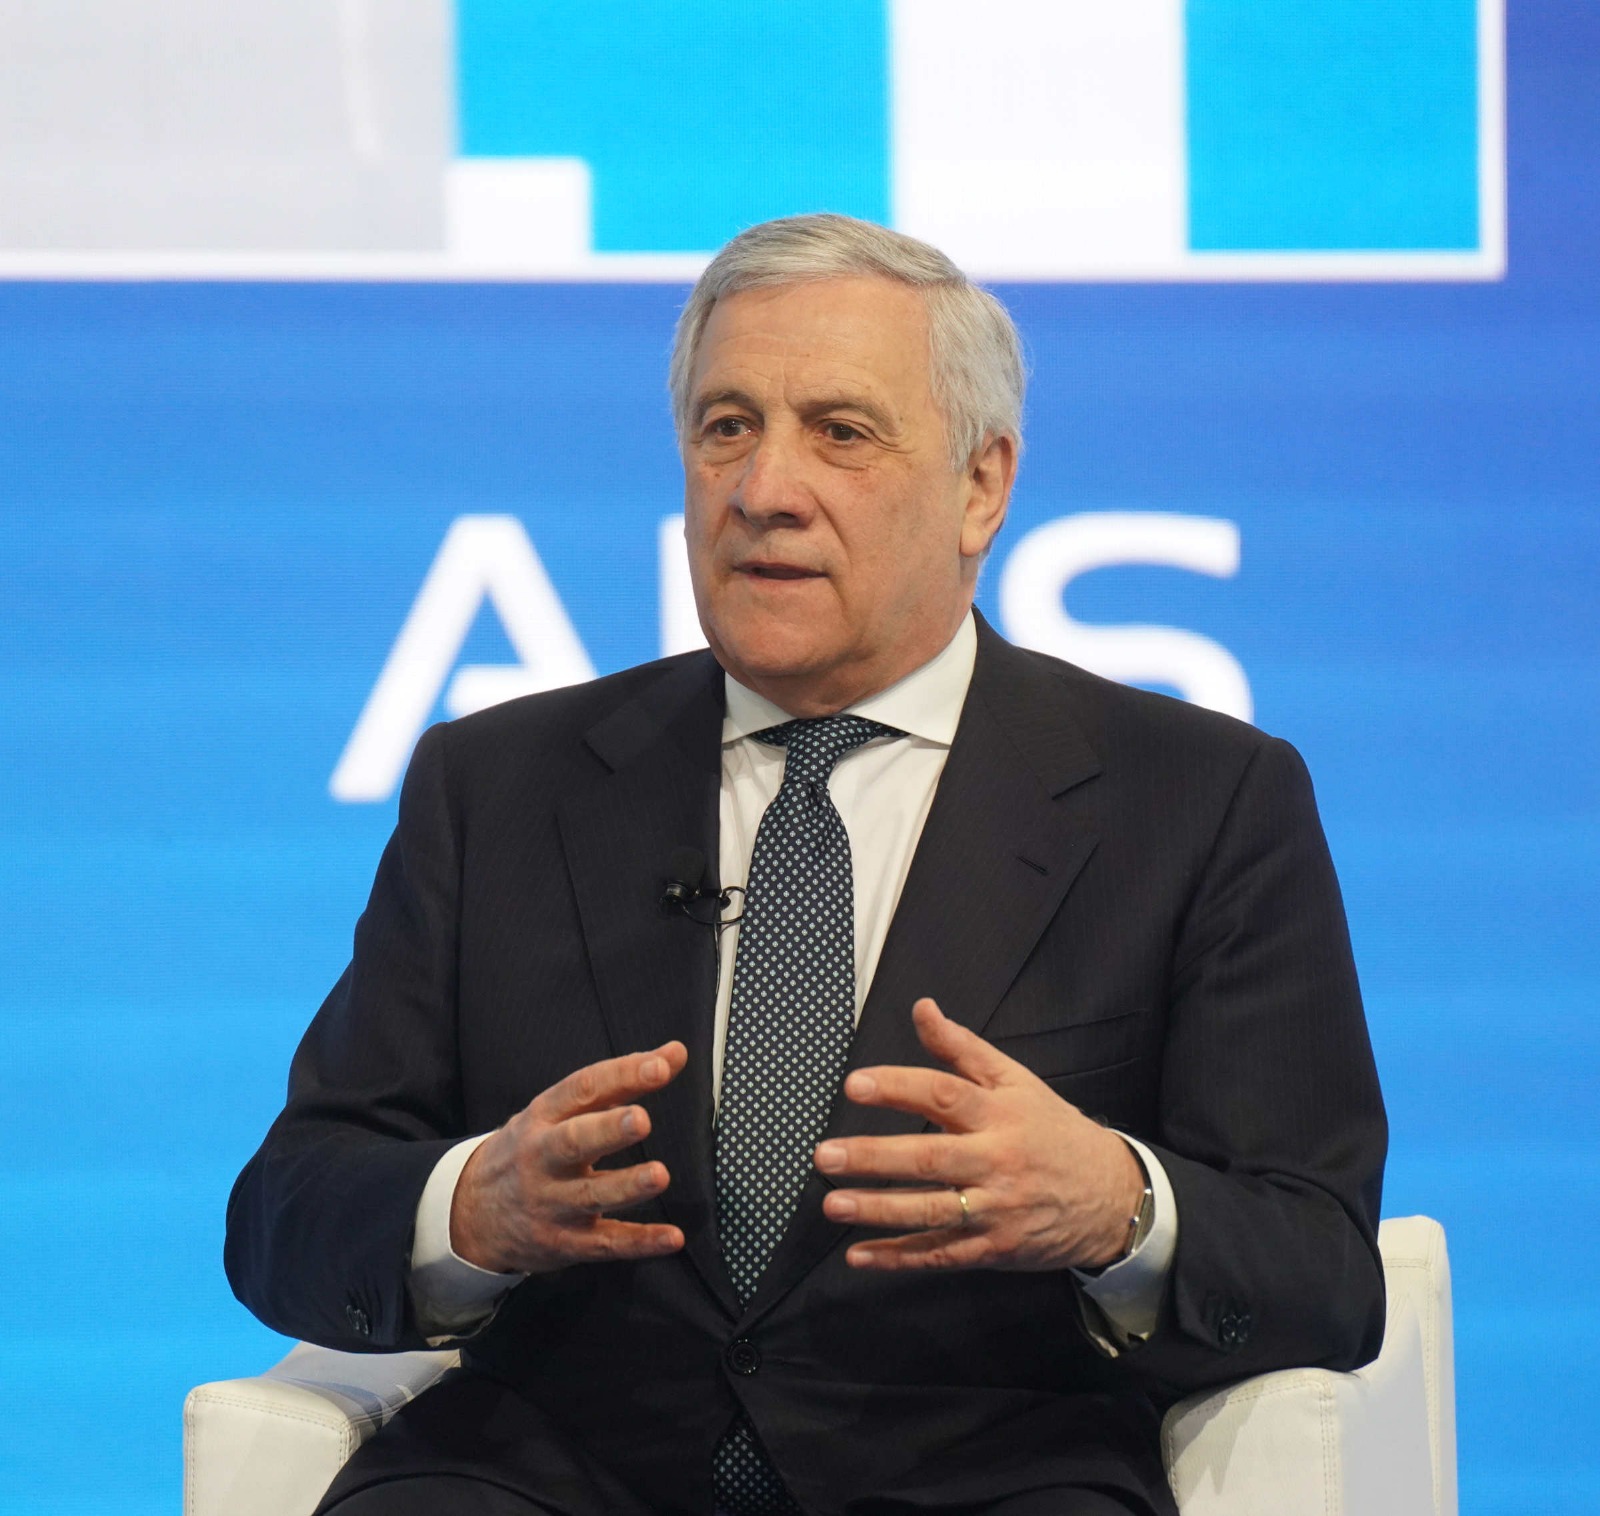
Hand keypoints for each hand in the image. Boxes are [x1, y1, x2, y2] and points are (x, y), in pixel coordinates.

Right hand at [450, 1041, 688, 1273]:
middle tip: (641, 1120)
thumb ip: (619, 1082)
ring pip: (590, 1196)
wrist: (471, 1213)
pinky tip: (672, 1238)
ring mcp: (551, 1203)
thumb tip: (675, 1053)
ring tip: (659, 1175)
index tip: (661, 1065)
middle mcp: (542, 1158)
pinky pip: (605, 1244)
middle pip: (574, 1142)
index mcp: (543, 1117)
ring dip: (627, 1186)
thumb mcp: (559, 1111)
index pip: (582, 1089)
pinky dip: (640, 1243)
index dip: (622, 1075)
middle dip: (608, 1130)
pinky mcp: (564, 1243)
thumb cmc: (530, 1150)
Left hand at [814, 999, 1143, 1271]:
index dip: (898, 1087)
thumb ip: (963, 1048)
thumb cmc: (1052, 1130)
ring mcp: (995, 1211)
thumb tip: (922, 1008)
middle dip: (874, 1158)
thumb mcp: (1017, 1081)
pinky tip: (859, 1255)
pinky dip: (899, 1258)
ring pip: (930, 1213)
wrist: (1111, 1197)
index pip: (944, 1094)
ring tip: (832, 1204)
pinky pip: (940, 1255)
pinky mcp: (994, 1249)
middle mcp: (997, 1162)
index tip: (854, 1085)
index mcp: (1000, 1114)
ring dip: (878, 1211)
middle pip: (930, 1159)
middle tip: (825, 1155)